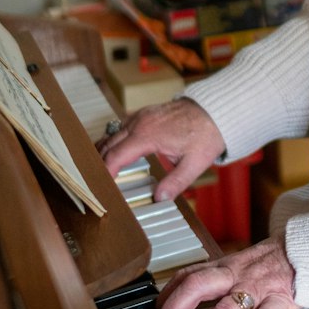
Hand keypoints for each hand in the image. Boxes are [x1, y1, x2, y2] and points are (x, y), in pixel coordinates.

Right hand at [97, 96, 223, 201]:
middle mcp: (139, 123)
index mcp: (148, 135)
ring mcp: (141, 116)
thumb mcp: (195, 163)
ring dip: (104, 150)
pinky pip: (121, 127)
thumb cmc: (206, 135)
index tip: (100, 185)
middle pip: (108, 144)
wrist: (215, 111)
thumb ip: (176, 182)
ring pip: (112, 133)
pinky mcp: (145, 113)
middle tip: (94, 180)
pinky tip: (115, 151)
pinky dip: (113, 140)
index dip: (105, 171)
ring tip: (98, 168)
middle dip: (99, 162)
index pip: (116, 155)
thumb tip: (159, 198)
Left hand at [154, 237, 296, 308]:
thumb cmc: (275, 260)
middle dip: (174, 307)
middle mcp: (236, 275)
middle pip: (197, 285)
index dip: (167, 293)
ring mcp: (256, 287)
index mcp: (225, 267)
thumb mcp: (242, 263)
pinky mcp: (279, 298)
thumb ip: (221, 277)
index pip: (188, 274)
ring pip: (226, 306)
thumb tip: (193, 294)